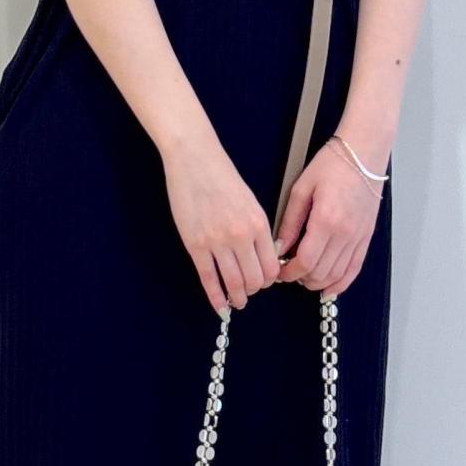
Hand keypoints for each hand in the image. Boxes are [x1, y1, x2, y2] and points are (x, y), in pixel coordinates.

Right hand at [162, 138, 284, 314]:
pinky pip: (208, 279)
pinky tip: (220, 306)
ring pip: (234, 283)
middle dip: (255, 290)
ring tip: (238, 302)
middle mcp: (240, 235)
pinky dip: (216, 297)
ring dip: (238, 298)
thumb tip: (266, 254)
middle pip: (255, 279)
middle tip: (251, 292)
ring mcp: (216, 242)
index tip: (266, 281)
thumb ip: (259, 228)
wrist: (194, 158)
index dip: (270, 280)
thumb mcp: (250, 201)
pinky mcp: (195, 245)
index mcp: (258, 223)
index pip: (271, 266)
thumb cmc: (221, 175)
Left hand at [271, 138, 382, 299]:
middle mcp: (345, 233)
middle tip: (288, 273)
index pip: (305, 261)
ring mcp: (358, 237)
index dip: (289, 272)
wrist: (364, 153)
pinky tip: (330, 288)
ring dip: (318, 282)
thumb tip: (279, 247)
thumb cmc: (333, 164)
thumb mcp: (302, 189)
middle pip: (320, 272)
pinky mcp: (366, 237)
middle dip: (300, 278)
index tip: (279, 271)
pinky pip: (355, 268)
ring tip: (304, 277)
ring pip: (337, 274)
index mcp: (326, 220)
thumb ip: (290, 223)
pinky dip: (341, 283)